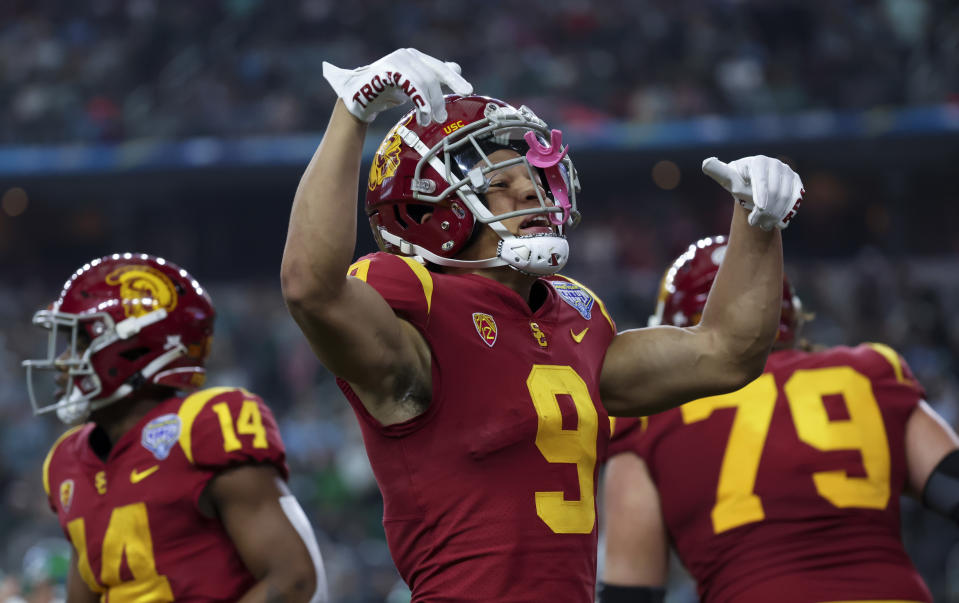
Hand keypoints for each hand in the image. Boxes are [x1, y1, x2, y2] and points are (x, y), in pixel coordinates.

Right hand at [322, 48, 472, 125]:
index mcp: (415, 57)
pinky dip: (420, 100)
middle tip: (441, 118)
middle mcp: (407, 55)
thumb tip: (456, 68)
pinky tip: (423, 113)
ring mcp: (396, 61)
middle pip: (433, 76)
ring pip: (423, 81)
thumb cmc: (384, 92)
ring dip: (429, 104)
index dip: (454, 79)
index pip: (440, 67)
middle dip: (439, 99)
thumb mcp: (412, 86)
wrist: (357, 99)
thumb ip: (431, 78)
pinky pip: (410, 84)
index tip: (468, 91)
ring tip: (428, 120)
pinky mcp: (387, 70)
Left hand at [702, 155, 803, 230]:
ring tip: (764, 225)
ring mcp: (787, 172)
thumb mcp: (729, 179)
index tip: (759, 208)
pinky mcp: (795, 181)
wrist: (754, 186)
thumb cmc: (738, 182)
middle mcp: (776, 164)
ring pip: (786, 198)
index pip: (761, 180)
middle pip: (775, 192)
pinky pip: (794, 200)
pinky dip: (786, 213)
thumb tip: (706, 162)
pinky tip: (776, 221)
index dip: (761, 194)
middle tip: (755, 223)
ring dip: (775, 215)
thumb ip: (719, 172)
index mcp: (758, 162)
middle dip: (765, 211)